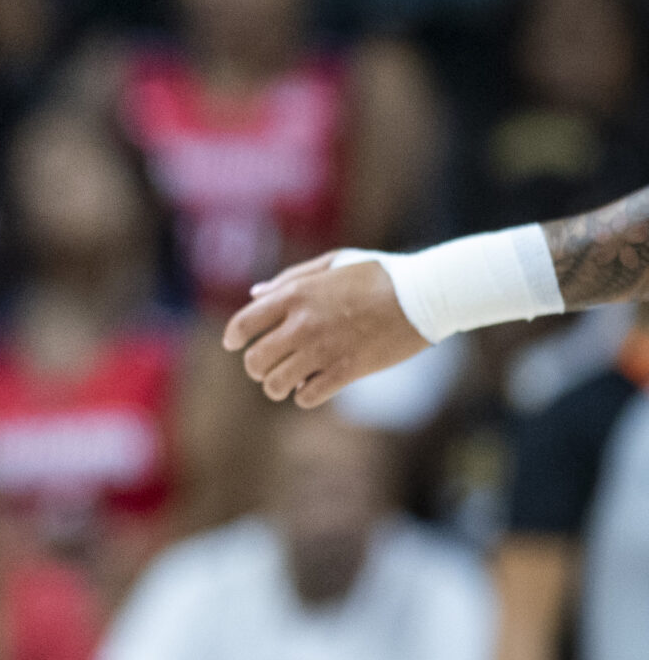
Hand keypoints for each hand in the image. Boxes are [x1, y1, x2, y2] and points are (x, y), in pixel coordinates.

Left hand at [223, 255, 428, 405]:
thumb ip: (290, 279)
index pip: (243, 324)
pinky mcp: (347, 371)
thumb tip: (254, 295)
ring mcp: (323, 350)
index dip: (233, 337)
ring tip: (288, 381)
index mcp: (295, 295)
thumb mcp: (332, 263)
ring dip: (277, 386)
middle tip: (268, 365)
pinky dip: (305, 395)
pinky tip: (313, 386)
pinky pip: (308, 396)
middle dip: (257, 367)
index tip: (234, 344)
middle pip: (255, 361)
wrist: (426, 293)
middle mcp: (302, 324)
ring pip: (276, 384)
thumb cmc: (379, 274)